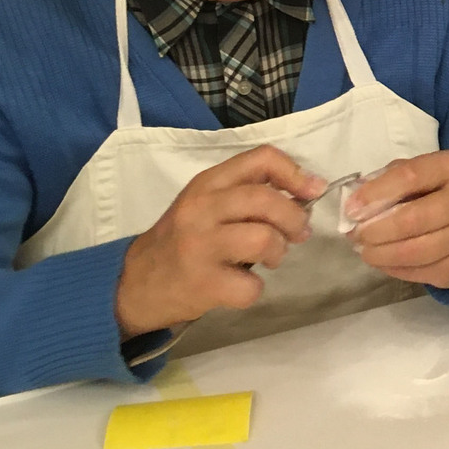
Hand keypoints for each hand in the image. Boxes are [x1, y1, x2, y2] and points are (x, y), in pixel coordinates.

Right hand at [115, 146, 323, 336]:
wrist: (135, 284)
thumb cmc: (182, 239)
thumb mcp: (207, 203)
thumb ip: (246, 192)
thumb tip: (306, 191)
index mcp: (207, 183)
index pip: (261, 159)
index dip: (295, 173)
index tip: (312, 190)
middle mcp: (201, 209)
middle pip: (266, 200)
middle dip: (294, 218)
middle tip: (297, 234)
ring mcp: (199, 246)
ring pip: (263, 239)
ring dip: (278, 252)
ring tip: (270, 259)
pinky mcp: (201, 283)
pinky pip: (250, 286)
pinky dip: (254, 290)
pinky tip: (241, 287)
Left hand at [344, 152, 448, 288]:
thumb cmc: (440, 191)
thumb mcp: (421, 173)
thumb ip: (389, 180)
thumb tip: (355, 205)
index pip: (410, 177)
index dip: (376, 193)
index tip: (351, 208)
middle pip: (412, 220)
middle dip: (375, 230)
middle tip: (356, 235)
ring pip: (414, 252)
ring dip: (381, 254)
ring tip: (365, 250)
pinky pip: (420, 273)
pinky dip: (394, 269)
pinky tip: (384, 261)